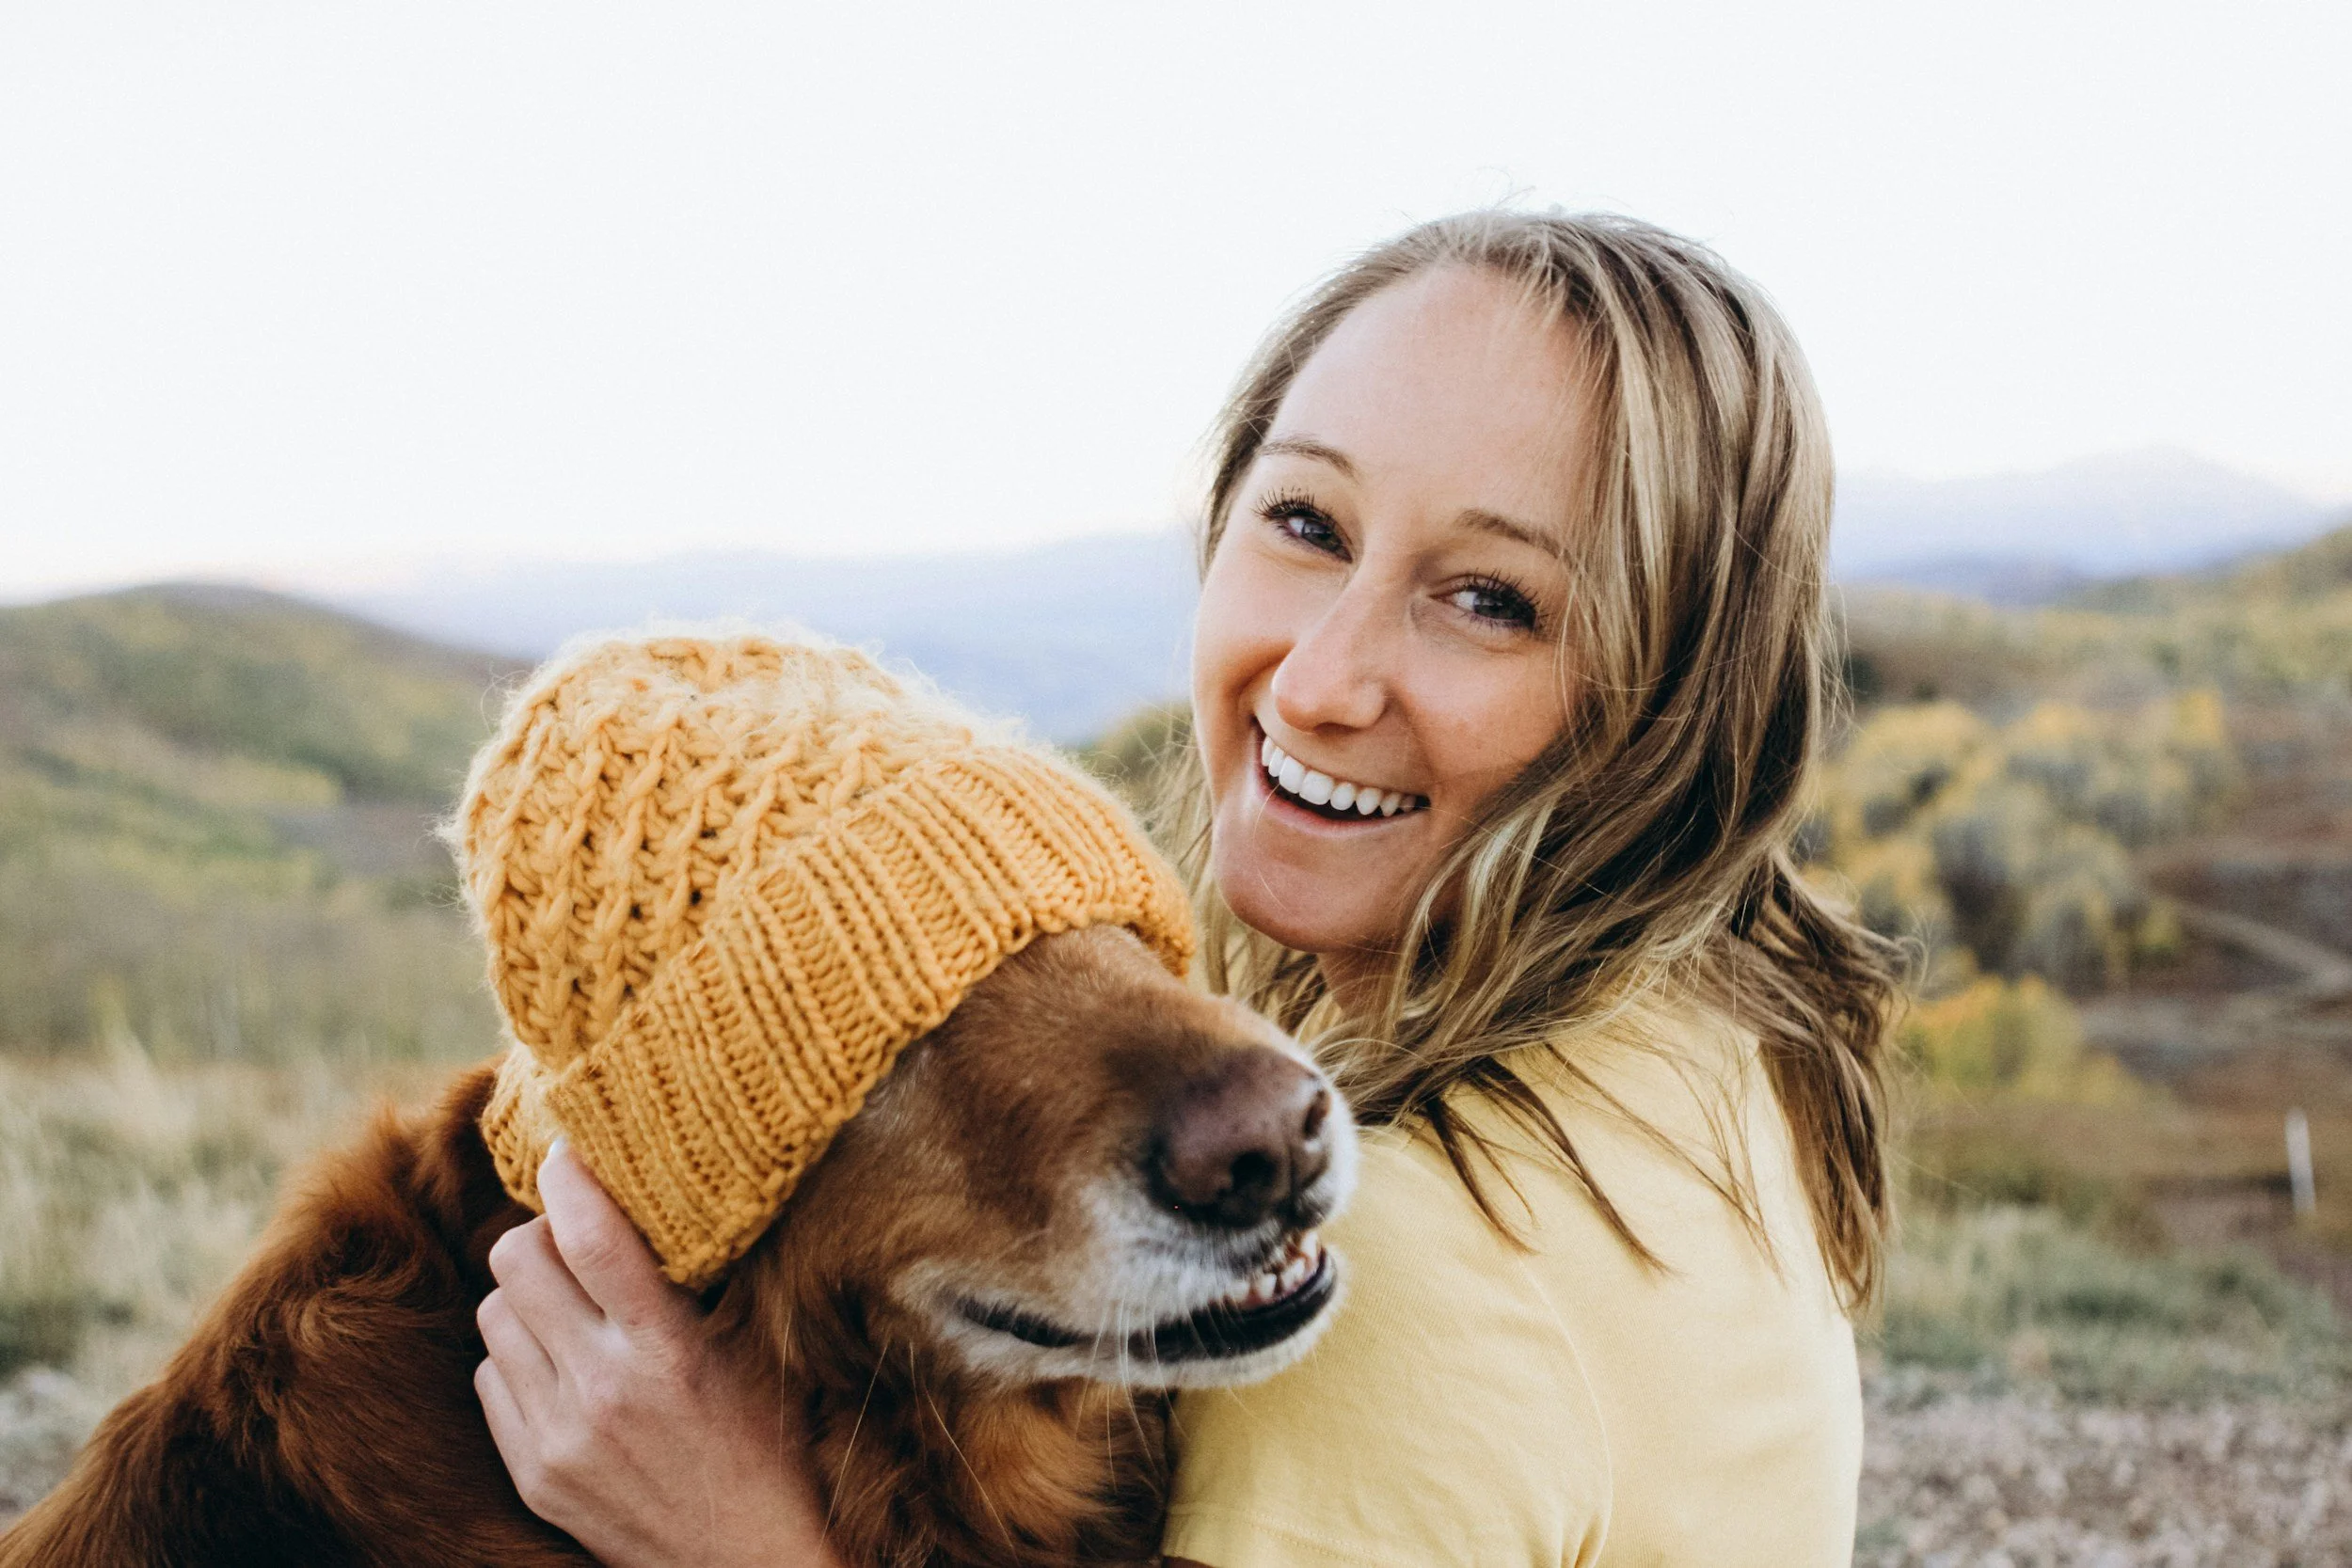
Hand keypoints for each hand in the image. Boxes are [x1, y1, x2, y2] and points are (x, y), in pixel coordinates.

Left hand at [475, 1141, 845, 1567]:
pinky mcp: (533, 1473)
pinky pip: (490, 1378)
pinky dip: (518, 1357)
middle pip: (515, 1261)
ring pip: (492, 1315)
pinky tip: (563, 1364)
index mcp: (669, 1350)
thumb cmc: (772, 1444)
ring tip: (571, 1305)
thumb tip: (653, 1192)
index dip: (571, 1177)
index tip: (570, 1151)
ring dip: (525, 1296)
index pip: (592, 1237)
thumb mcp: (752, 1350)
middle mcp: (603, 1390)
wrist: (750, 1561)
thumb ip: (699, 1279)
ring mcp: (558, 1437)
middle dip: (541, 1233)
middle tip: (575, 1238)